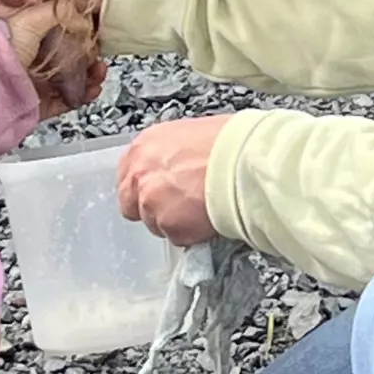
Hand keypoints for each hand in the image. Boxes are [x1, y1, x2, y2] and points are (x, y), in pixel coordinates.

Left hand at [1, 0, 106, 118]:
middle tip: (99, 57)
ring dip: (89, 78)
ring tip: (100, 73)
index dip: (78, 36)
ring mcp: (35, 84)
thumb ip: (56, 11)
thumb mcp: (31, 18)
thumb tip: (80, 13)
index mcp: (27, 39)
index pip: (58, 36)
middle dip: (88, 59)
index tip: (93, 36)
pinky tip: (93, 89)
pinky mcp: (39, 104)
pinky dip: (82, 96)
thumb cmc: (4, 47)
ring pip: (70, 82)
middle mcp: (31, 61)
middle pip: (67, 60)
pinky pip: (65, 101)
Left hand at [117, 116, 231, 245]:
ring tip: (202, 209)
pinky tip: (209, 217)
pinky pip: (178, 237)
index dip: (144, 188)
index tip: (158, 193)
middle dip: (152, 210)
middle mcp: (140, 174)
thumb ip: (171, 156)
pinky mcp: (169, 226)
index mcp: (143, 147)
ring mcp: (151, 203)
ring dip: (175, 222)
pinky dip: (193, 234)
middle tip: (178, 208)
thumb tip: (174, 169)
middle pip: (131, 206)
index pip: (127, 177)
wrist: (246, 162)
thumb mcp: (190, 136)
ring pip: (155, 225)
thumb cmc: (230, 143)